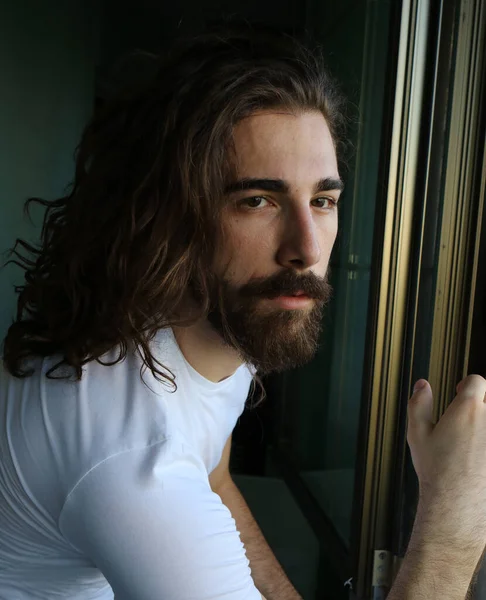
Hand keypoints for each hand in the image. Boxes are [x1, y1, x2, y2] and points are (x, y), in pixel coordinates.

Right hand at [407, 375, 485, 559]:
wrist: (457, 506)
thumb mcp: (417, 434)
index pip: (476, 381)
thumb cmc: (437, 472)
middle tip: (467, 421)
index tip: (460, 393)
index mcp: (468, 409)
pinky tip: (478, 458)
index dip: (466, 385)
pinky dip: (485, 449)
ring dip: (483, 428)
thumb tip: (422, 386)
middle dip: (478, 407)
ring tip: (473, 442)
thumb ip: (419, 403)